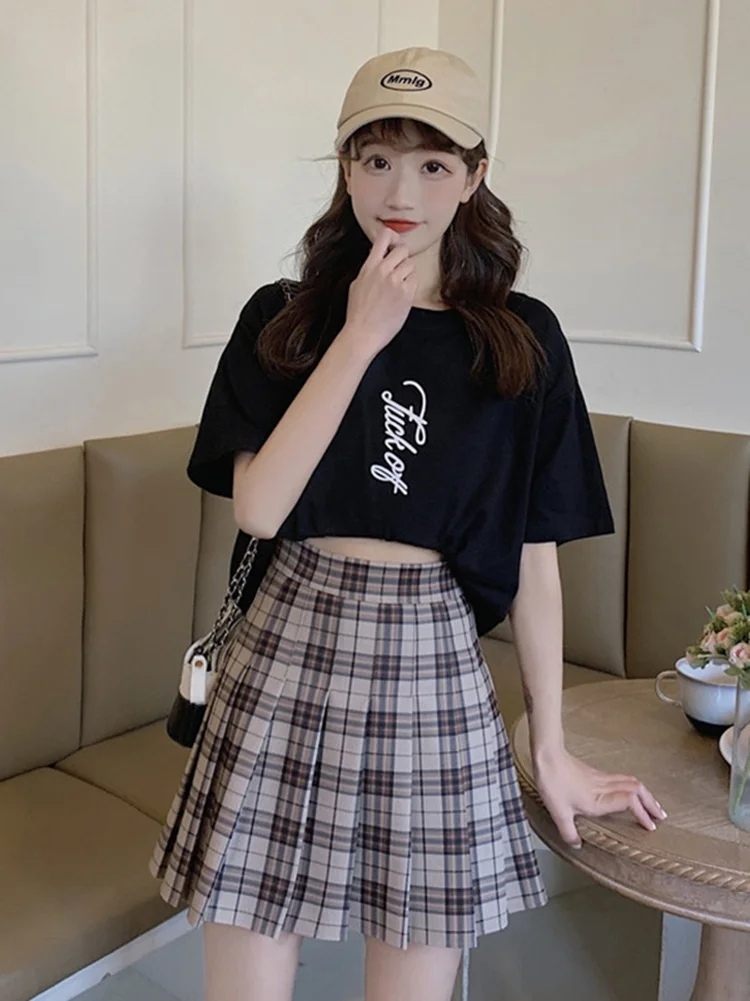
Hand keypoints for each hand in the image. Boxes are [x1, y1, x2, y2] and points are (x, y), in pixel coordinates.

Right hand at [341, 226, 416, 357]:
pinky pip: (415, 280)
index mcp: (369, 267)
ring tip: (398, 287)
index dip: (391, 237)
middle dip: (402, 258)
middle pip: (402, 249)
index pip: (383, 238)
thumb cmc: (358, 314)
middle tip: (398, 270)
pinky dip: (411, 286)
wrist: (363, 333)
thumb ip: (369, 270)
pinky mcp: (406, 293)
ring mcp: (396, 281)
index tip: (393, 242)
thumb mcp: (357, 285)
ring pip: (410, 265)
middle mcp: (383, 270)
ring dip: (407, 273)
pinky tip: (401, 297)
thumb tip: (378, 261)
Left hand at [534, 748, 666, 848]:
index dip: (643, 813)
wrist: (547, 756)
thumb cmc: (553, 783)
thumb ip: (569, 832)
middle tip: (661, 816)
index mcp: (599, 799)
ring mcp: (602, 778)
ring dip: (645, 794)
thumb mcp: (558, 812)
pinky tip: (632, 793)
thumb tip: (578, 845)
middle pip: (637, 789)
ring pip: (632, 782)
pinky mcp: (596, 773)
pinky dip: (634, 787)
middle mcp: (604, 787)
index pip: (630, 801)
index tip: (650, 826)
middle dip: (651, 803)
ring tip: (653, 805)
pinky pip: (622, 779)